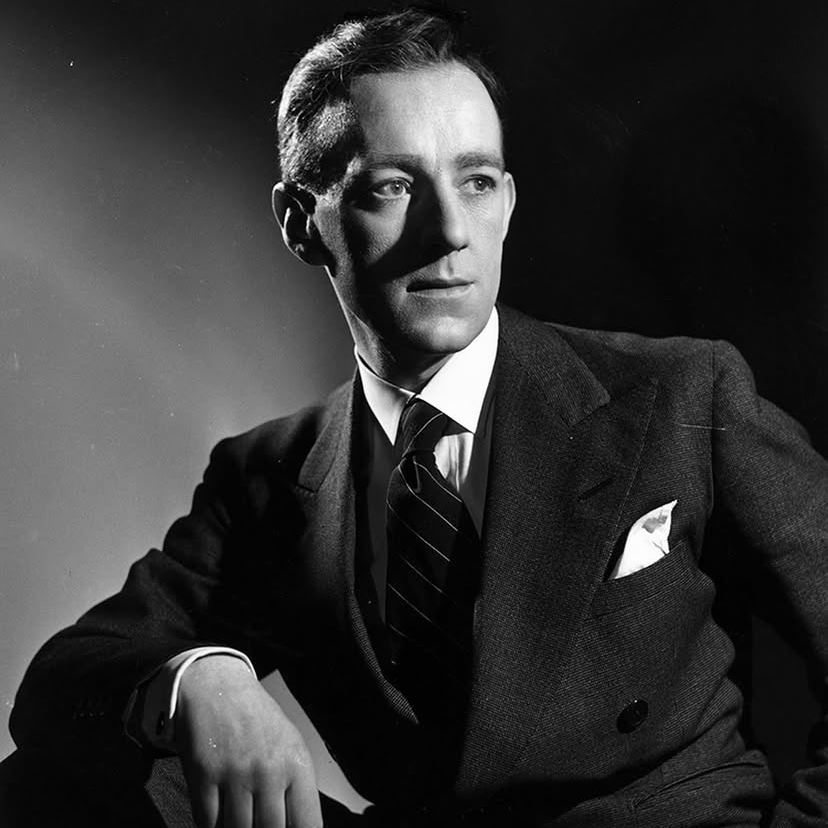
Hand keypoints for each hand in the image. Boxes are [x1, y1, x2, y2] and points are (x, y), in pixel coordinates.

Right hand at [175, 656, 322, 827]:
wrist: (217, 687)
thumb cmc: (257, 722)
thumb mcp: (289, 747)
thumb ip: (294, 790)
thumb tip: (296, 827)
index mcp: (297, 764)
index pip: (307, 824)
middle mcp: (269, 770)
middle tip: (257, 825)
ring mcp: (236, 773)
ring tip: (238, 820)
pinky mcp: (204, 775)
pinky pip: (207, 823)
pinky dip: (211, 827)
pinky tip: (217, 817)